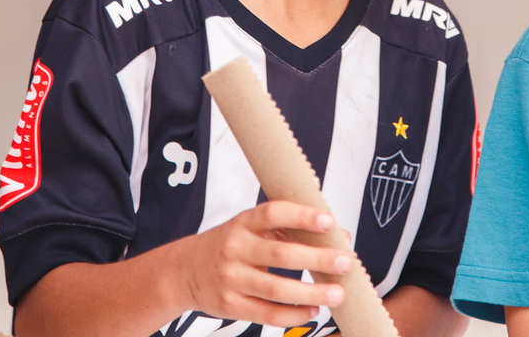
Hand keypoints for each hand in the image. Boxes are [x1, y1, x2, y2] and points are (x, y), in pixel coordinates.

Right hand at [181, 201, 353, 326]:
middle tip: (345, 262)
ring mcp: (232, 278)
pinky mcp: (231, 305)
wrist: (184, 270)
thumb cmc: (229, 244)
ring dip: (311, 292)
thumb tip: (338, 236)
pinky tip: (312, 311)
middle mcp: (235, 248)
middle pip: (281, 254)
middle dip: (317, 259)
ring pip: (276, 288)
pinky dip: (293, 314)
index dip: (301, 216)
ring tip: (337, 293)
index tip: (328, 221)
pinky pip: (266, 313)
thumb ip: (289, 229)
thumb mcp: (250, 227)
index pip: (273, 213)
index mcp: (243, 223)